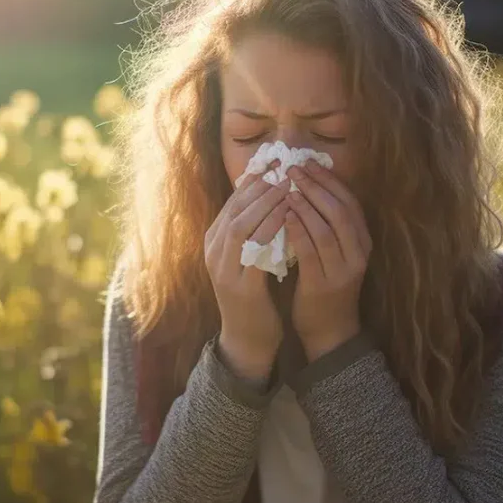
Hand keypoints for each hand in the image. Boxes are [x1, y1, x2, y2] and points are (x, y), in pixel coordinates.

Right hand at [204, 166, 292, 381]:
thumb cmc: (252, 294)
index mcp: (214, 242)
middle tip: (284, 168)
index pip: (232, 202)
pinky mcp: (240, 286)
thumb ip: (253, 230)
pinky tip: (289, 217)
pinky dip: (271, 230)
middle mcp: (214, 252)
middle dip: (259, 186)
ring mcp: (224, 269)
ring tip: (288, 186)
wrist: (246, 338)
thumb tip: (270, 195)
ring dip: (265, 204)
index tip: (275, 163)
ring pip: (241, 225)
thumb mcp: (247, 257)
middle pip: (234, 209)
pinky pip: (255, 251)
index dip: (253, 181)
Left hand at [285, 161, 371, 360]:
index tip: (309, 163)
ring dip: (306, 205)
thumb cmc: (326, 285)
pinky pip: (311, 252)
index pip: (350, 202)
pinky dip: (298, 230)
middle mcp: (358, 253)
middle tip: (294, 169)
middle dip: (316, 186)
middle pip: (340, 211)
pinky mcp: (324, 284)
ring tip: (287, 187)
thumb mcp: (334, 252)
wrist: (329, 330)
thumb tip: (306, 186)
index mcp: (362, 242)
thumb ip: (326, 224)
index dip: (330, 180)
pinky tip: (284, 216)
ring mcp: (343, 270)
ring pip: (327, 228)